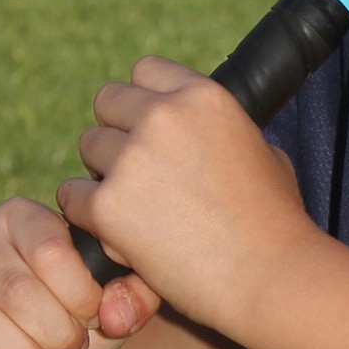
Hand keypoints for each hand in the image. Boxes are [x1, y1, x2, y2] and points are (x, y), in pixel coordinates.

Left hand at [60, 60, 310, 339]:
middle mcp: (164, 116)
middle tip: (139, 172)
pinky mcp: (107, 206)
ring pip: (87, 148)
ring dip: (103, 174)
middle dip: (119, 133)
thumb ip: (221, 130)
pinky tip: (119, 233)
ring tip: (135, 208)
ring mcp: (132, 159)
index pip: (145, 71)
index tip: (150, 129)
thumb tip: (203, 130)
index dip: (144, 102)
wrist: (270, 277)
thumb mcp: (263, 152)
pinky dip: (88, 215)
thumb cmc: (275, 222)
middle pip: (107, 102)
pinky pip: (72, 195)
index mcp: (203, 96)